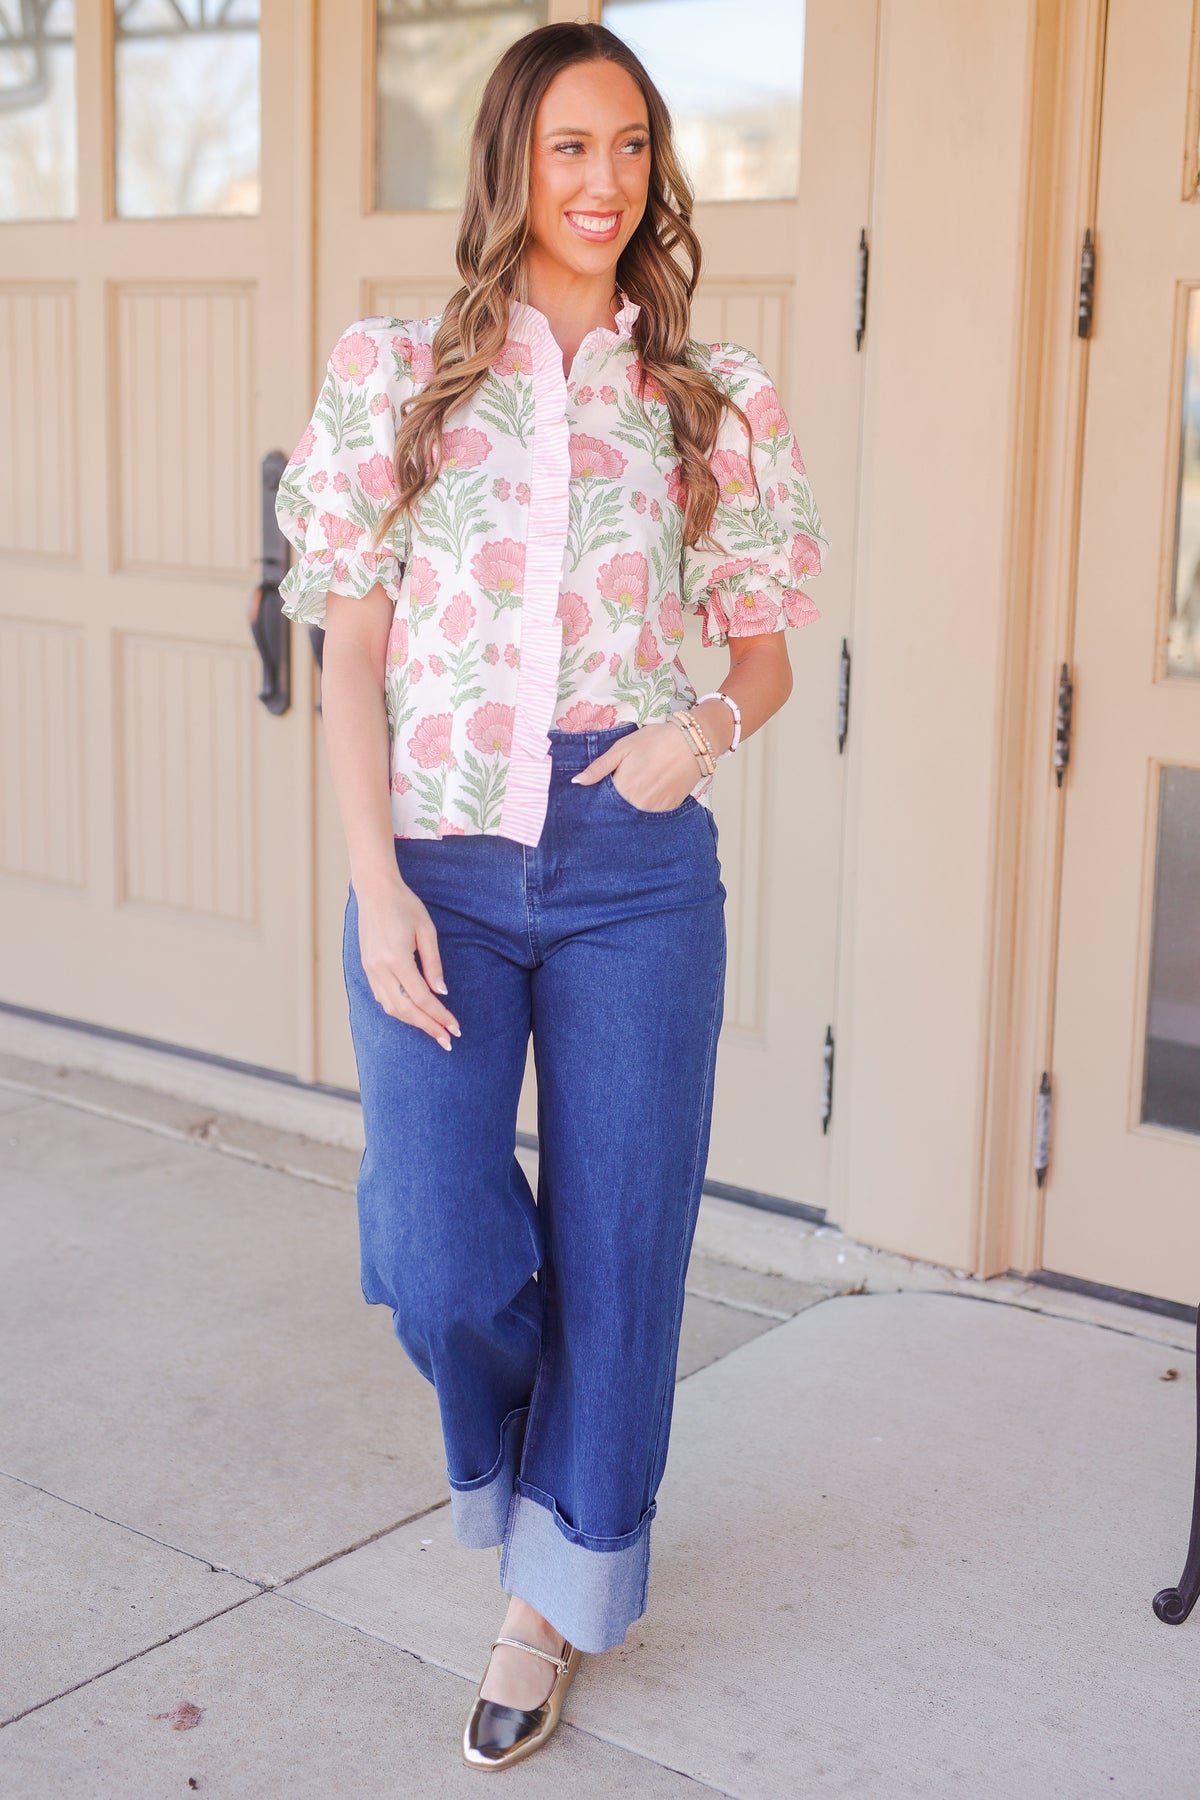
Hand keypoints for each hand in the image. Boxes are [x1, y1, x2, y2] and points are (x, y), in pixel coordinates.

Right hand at [355, 875, 461, 1050]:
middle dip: (428, 1027)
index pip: (422, 998)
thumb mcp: (427, 931)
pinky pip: (382, 997)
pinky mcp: (366, 968)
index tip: (455, 1028)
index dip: (440, 1016)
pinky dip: (398, 1010)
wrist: (374, 891)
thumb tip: (441, 992)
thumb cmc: (404, 905)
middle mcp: (380, 969)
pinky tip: (413, 1014)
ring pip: (391, 1007)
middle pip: (406, 1010)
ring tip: (433, 1030)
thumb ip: (433, 964)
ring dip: (413, 1022)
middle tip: (447, 1040)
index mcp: (396, 959)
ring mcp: (370, 970)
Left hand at [570, 719, 700, 810]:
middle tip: (614, 799)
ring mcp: (654, 808)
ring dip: (629, 812)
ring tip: (632, 797)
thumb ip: (599, 767)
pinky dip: (646, 811)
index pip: (602, 806)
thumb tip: (577, 782)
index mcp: (623, 788)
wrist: (691, 742)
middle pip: (618, 814)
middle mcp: (637, 803)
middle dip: (612, 810)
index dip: (598, 804)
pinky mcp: (669, 808)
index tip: (592, 804)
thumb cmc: (654, 741)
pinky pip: (652, 816)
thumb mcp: (622, 748)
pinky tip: (646, 799)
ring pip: (635, 817)